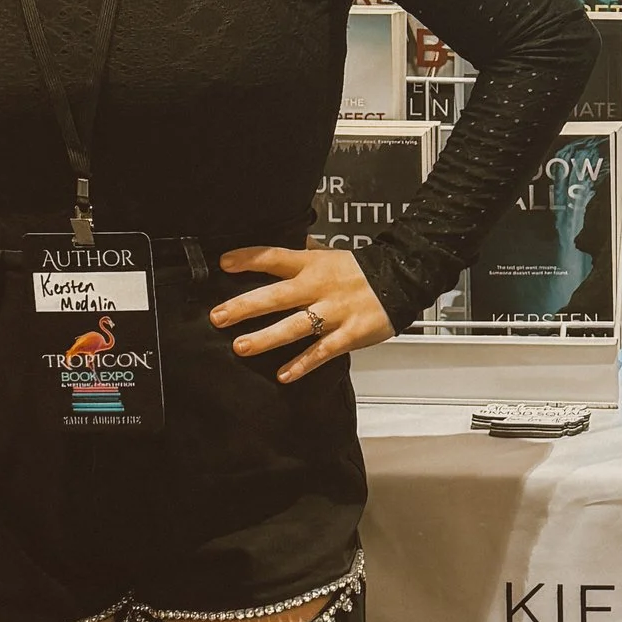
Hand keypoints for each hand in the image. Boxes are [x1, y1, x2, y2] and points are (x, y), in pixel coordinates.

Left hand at [214, 244, 395, 379]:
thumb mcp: (331, 255)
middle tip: (218, 317)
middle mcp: (319, 286)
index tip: (223, 263)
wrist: (403, 277)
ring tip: (241, 347)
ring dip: (266, 338)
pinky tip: (284, 375)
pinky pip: (323, 351)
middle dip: (245, 306)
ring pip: (296, 326)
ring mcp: (335, 311)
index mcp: (313, 264)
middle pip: (277, 296)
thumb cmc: (362, 269)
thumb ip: (304, 254)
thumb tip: (282, 246)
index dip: (248, 259)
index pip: (275, 257)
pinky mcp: (350, 333)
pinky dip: (303, 363)